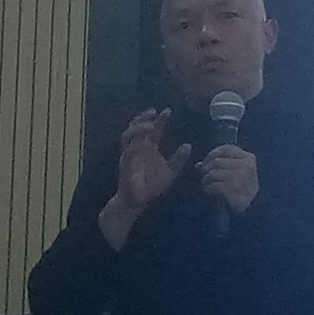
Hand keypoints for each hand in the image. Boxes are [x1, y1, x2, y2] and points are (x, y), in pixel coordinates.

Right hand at [98, 109, 187, 248]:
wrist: (138, 203)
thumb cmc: (152, 186)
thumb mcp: (171, 172)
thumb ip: (179, 159)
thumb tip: (188, 145)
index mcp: (149, 148)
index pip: (153, 129)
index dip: (160, 119)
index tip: (168, 111)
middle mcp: (139, 148)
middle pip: (137, 127)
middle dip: (144, 118)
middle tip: (154, 112)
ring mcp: (130, 155)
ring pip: (128, 135)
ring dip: (137, 128)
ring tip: (149, 125)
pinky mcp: (125, 165)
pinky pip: (127, 152)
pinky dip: (134, 146)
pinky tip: (143, 142)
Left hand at [198, 145, 257, 215]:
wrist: (248, 219)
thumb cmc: (236, 193)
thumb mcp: (230, 176)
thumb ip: (217, 167)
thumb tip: (199, 165)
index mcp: (249, 158)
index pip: (226, 149)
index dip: (211, 155)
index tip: (205, 165)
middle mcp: (249, 166)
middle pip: (217, 162)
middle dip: (206, 171)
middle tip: (204, 180)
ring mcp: (245, 180)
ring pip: (215, 173)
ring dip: (207, 181)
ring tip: (206, 187)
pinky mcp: (239, 193)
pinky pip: (217, 186)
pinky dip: (210, 189)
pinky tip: (210, 193)